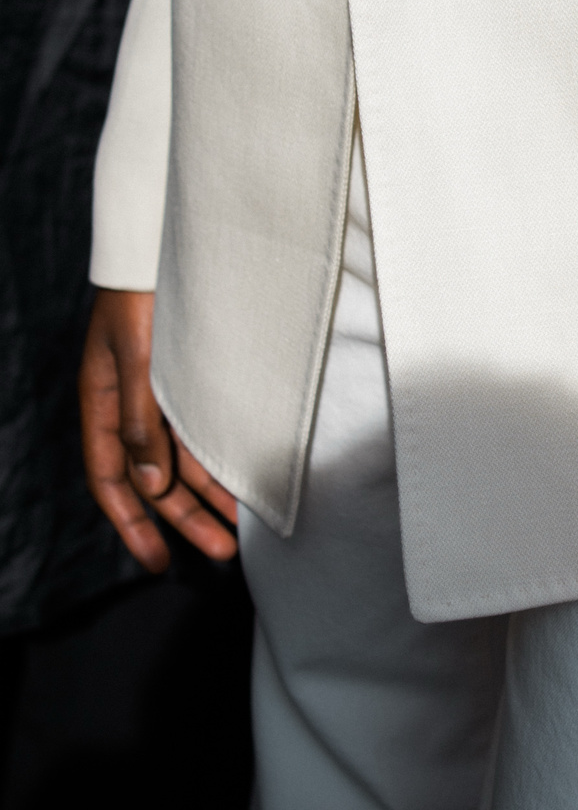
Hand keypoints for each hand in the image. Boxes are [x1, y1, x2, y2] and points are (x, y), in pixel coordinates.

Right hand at [80, 290, 238, 569]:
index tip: (157, 561)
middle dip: (185, 521)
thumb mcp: (135, 356)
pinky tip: (244, 485)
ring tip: (241, 531)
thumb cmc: (140, 297)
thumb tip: (152, 485)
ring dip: (210, 497)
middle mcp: (130, 411)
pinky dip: (220, 463)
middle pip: (154, 481)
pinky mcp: (189, 385)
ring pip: (183, 463)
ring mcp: (160, 399)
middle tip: (222, 554)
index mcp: (103, 406)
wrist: (160, 248)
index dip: (133, 524)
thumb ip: (140, 419)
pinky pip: (202, 436)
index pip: (111, 481)